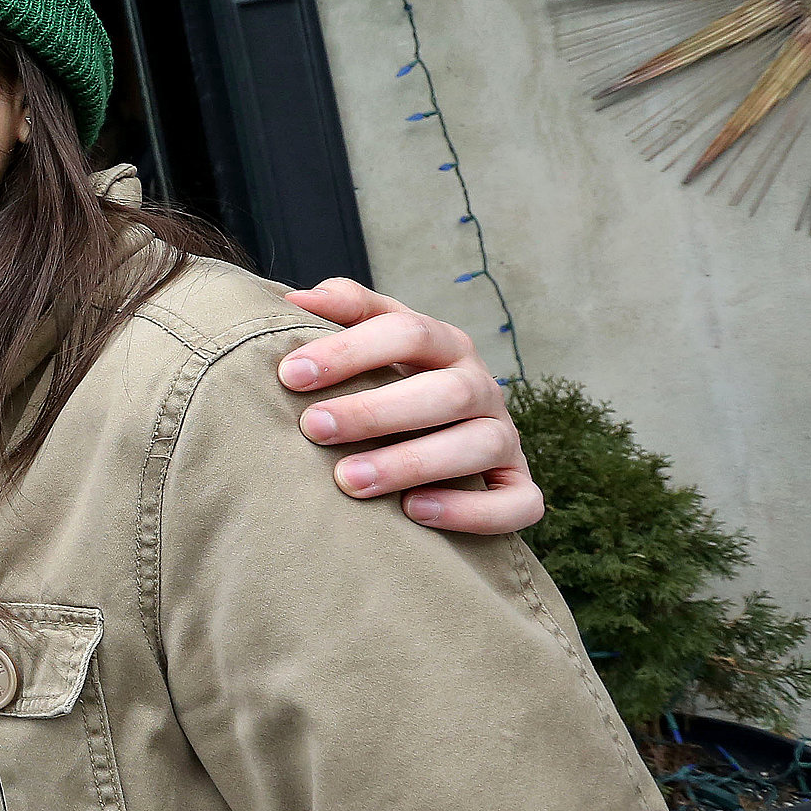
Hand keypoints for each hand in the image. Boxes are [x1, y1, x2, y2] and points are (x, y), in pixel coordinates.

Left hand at [280, 279, 539, 533]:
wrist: (442, 435)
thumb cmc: (391, 379)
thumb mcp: (372, 336)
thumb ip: (343, 309)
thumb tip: (296, 299)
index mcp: (447, 344)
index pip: (408, 332)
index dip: (350, 350)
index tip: (291, 374)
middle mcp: (482, 387)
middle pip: (445, 392)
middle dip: (375, 412)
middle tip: (314, 428)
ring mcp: (505, 438)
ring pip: (479, 446)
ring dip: (411, 463)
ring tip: (349, 480)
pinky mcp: (519, 489)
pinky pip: (517, 503)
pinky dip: (469, 510)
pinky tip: (412, 512)